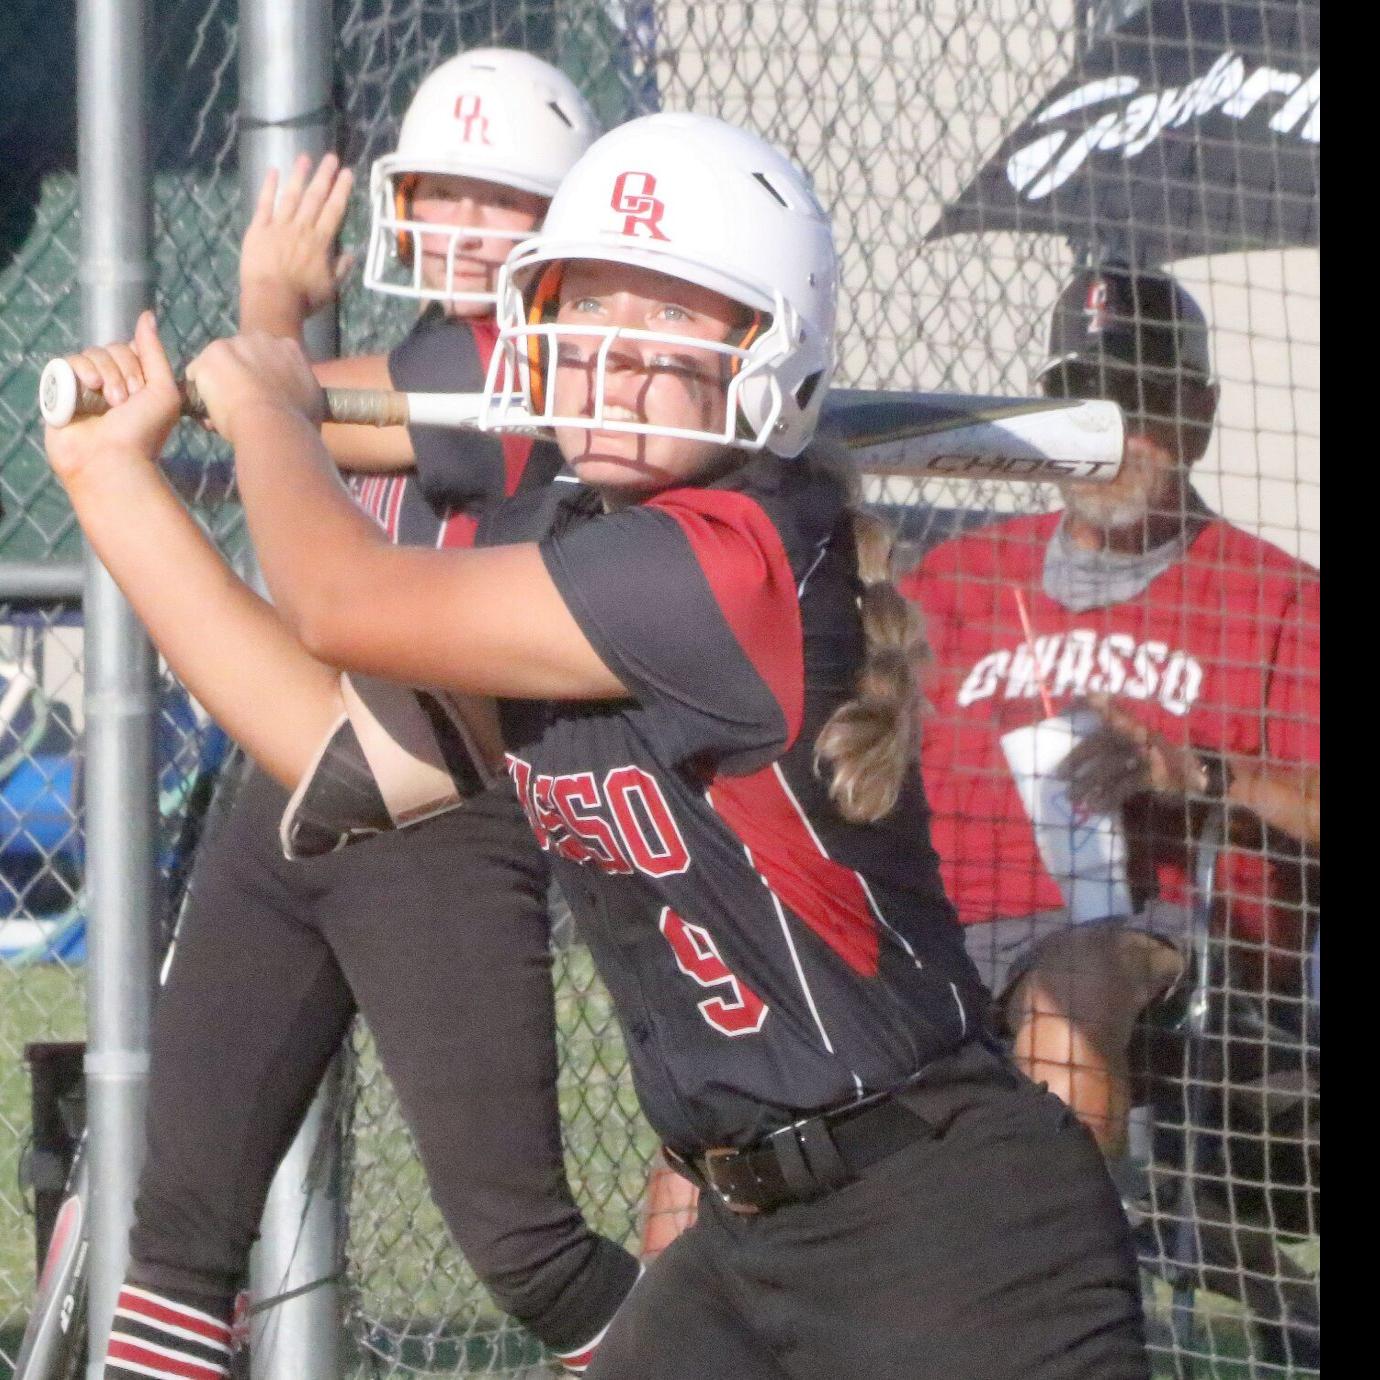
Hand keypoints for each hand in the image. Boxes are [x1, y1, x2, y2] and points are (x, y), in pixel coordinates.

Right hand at [43, 311, 181, 484]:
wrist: (112, 460)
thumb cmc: (144, 431)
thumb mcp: (164, 390)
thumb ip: (155, 352)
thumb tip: (147, 315)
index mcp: (135, 383)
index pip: (131, 349)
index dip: (136, 364)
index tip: (142, 390)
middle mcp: (110, 383)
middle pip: (112, 349)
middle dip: (122, 373)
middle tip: (125, 402)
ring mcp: (84, 387)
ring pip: (90, 354)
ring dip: (104, 375)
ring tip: (108, 404)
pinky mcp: (61, 391)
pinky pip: (66, 363)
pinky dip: (78, 373)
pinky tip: (86, 390)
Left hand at [185, 332, 324, 441]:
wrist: (273, 424)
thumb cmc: (298, 422)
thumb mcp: (312, 403)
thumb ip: (302, 393)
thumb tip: (301, 403)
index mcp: (289, 348)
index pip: (269, 356)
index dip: (264, 377)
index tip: (263, 396)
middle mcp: (262, 338)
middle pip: (242, 354)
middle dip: (240, 375)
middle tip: (242, 404)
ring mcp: (234, 343)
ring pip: (218, 364)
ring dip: (218, 383)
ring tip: (223, 411)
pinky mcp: (212, 354)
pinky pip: (197, 373)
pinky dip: (199, 391)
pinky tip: (208, 410)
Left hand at [240, 153, 354, 321]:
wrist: (272, 300)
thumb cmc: (303, 299)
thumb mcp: (330, 288)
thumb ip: (341, 269)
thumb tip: (351, 254)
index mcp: (320, 242)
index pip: (334, 210)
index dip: (341, 190)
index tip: (347, 173)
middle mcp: (302, 228)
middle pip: (315, 197)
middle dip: (324, 176)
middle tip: (331, 157)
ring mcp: (279, 225)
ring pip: (291, 195)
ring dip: (299, 175)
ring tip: (305, 157)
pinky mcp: (259, 228)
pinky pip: (264, 203)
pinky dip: (269, 186)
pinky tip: (274, 171)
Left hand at [1059, 694, 1202, 814]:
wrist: (1196, 780)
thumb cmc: (1157, 759)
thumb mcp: (1137, 742)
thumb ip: (1113, 739)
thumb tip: (1073, 749)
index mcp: (1132, 720)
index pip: (1104, 703)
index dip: (1085, 703)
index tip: (1066, 711)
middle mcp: (1139, 731)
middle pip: (1102, 740)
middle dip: (1078, 758)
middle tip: (1060, 775)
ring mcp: (1148, 752)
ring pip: (1110, 765)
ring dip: (1087, 783)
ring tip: (1073, 797)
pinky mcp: (1155, 775)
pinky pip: (1124, 786)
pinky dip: (1108, 798)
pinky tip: (1096, 807)